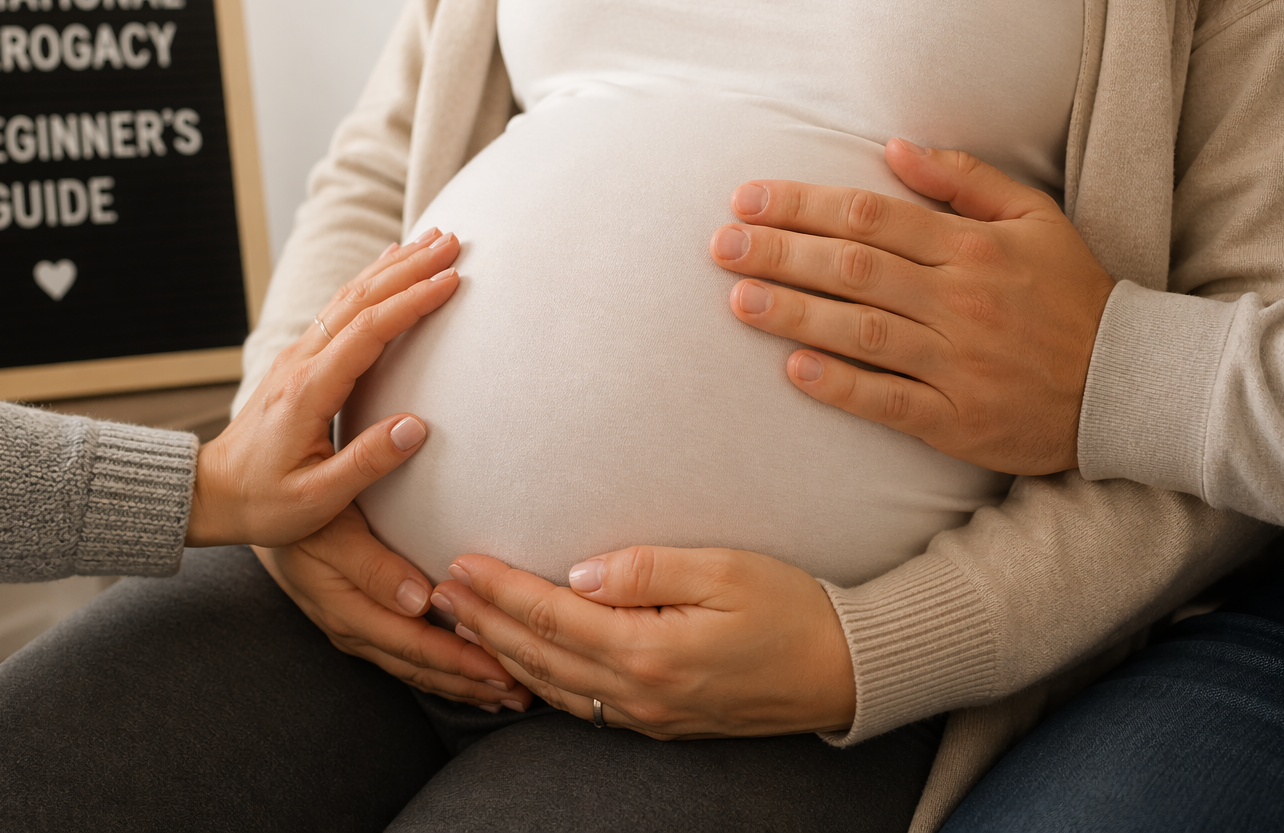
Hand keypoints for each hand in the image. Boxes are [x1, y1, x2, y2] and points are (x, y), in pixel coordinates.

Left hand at [186, 229, 460, 546]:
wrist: (211, 494)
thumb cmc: (263, 502)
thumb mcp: (317, 498)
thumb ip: (368, 462)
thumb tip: (417, 427)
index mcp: (309, 390)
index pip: (369, 331)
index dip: (412, 302)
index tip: (451, 281)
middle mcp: (302, 362)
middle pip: (361, 299)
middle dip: (410, 268)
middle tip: (452, 243)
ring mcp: (298, 357)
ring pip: (349, 297)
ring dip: (393, 266)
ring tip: (432, 242)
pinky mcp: (299, 361)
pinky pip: (340, 309)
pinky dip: (371, 281)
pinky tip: (388, 264)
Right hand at [253, 504, 534, 711]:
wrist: (268, 510)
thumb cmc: (307, 511)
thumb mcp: (334, 531)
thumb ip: (375, 566)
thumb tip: (420, 602)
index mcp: (349, 610)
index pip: (416, 646)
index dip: (462, 662)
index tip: (505, 671)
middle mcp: (353, 629)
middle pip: (420, 666)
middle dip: (471, 684)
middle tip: (522, 696)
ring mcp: (355, 631)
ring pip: (414, 668)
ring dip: (461, 685)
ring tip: (507, 698)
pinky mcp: (359, 625)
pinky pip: (404, 657)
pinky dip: (439, 673)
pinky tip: (468, 682)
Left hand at [431, 546, 854, 738]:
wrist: (847, 673)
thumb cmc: (793, 609)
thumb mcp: (727, 571)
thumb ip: (647, 569)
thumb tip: (578, 574)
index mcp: (650, 652)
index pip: (551, 617)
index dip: (499, 589)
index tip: (459, 561)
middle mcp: (639, 694)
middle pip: (538, 656)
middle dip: (481, 622)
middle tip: (436, 590)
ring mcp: (647, 716)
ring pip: (551, 686)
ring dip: (500, 654)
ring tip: (461, 623)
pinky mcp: (660, 723)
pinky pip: (579, 705)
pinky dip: (538, 682)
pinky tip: (519, 664)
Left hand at [711, 139, 1114, 474]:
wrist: (1128, 386)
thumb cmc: (1071, 295)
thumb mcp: (1035, 218)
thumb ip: (964, 179)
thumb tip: (893, 144)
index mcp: (971, 248)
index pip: (869, 216)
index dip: (802, 205)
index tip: (747, 199)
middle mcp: (959, 301)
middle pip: (853, 268)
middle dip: (780, 252)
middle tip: (719, 245)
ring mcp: (957, 363)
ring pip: (861, 331)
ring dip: (795, 313)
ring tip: (738, 298)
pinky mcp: (958, 421)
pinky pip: (888, 401)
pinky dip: (841, 385)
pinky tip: (794, 370)